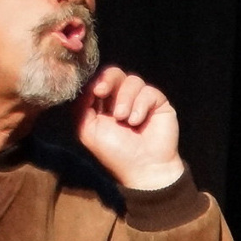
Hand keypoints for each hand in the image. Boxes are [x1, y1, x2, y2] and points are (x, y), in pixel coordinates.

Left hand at [75, 67, 185, 190]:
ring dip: (125, 99)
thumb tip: (85, 85)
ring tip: (125, 120)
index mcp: (104, 104)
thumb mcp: (88, 130)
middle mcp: (123, 99)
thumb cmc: (115, 153)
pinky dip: (141, 105)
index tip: (96, 91)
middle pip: (115, 73)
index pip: (99, 80)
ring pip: (132, 80)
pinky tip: (137, 122)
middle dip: (109, 80)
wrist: (144, 168)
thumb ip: (81, 106)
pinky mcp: (159, 103)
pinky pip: (149, 91)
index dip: (96, 80)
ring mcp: (142, 100)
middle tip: (103, 92)